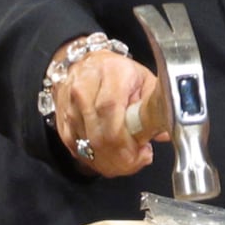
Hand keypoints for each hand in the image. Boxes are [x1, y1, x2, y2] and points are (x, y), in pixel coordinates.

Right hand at [50, 46, 165, 176]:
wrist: (89, 63)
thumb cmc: (121, 74)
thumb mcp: (145, 81)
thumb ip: (156, 107)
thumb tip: (164, 134)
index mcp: (111, 72)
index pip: (110, 110)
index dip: (125, 140)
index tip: (142, 152)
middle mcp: (84, 84)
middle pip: (98, 134)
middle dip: (120, 158)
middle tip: (136, 161)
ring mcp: (68, 101)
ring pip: (86, 145)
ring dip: (108, 161)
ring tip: (125, 159)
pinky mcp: (60, 116)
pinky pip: (75, 147)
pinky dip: (93, 159)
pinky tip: (108, 158)